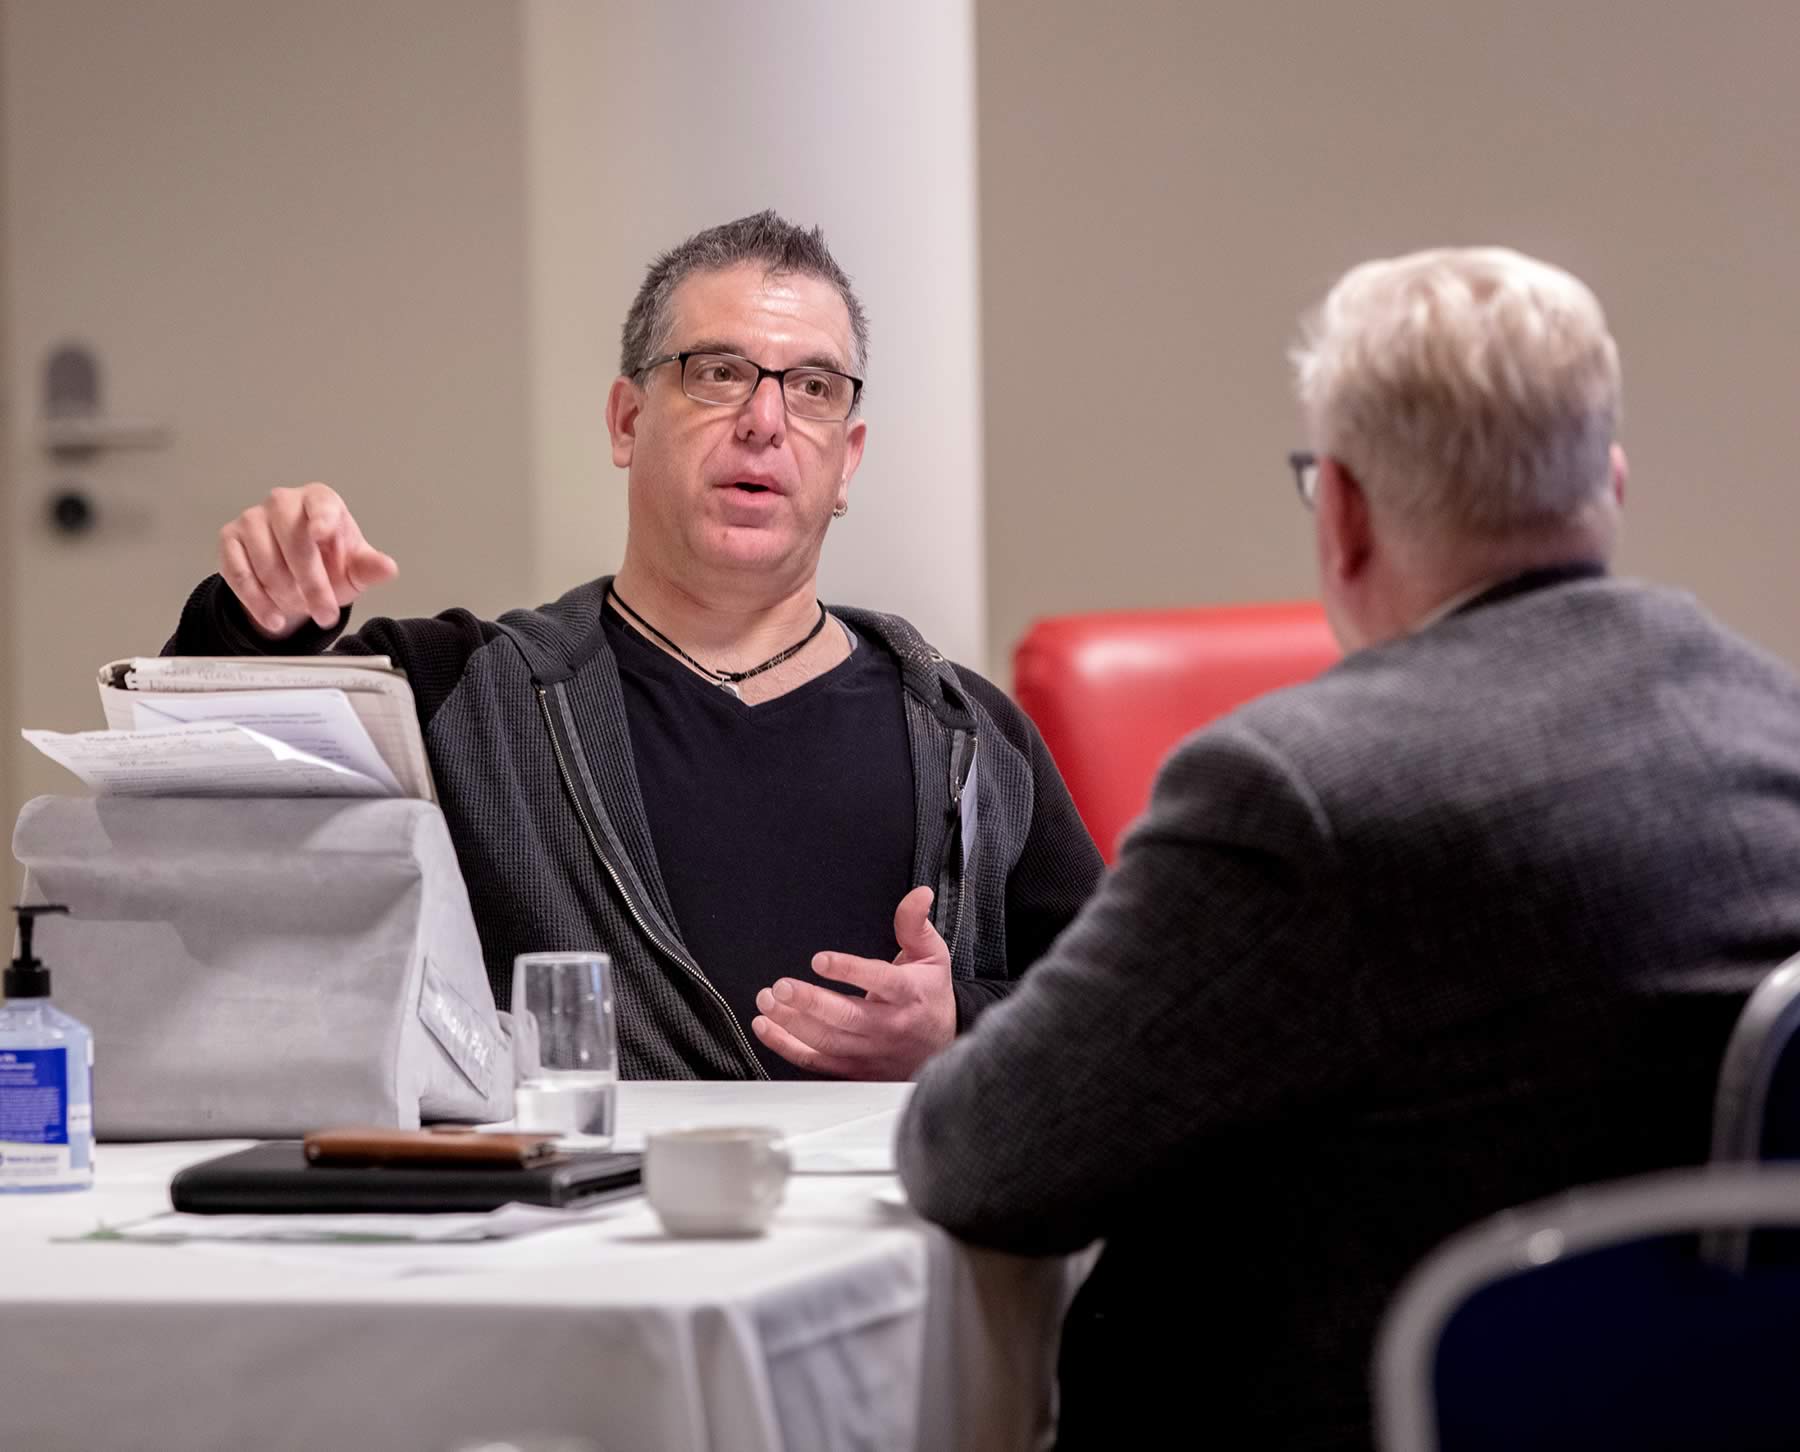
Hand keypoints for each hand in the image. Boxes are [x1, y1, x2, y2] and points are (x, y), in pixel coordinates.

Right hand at [218, 483, 397, 638]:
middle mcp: (283, 502)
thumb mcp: (354, 568)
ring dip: (286, 595)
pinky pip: (239, 574)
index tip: (322, 534)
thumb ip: (370, 567)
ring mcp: (252, 518)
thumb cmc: (329, 562)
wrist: (296, 574)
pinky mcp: (229, 539)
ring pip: (266, 563)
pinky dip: (257, 601)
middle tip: (326, 614)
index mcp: (319, 500)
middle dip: (313, 585)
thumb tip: (387, 569)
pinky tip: (274, 617)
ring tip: (302, 608)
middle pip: (295, 542)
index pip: (321, 506)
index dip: (322, 519)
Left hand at [752, 885, 955, 1080]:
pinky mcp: (854, 1069)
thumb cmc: (930, 995)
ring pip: (826, 1041)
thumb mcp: (931, 955)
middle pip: (846, 1017)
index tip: (819, 960)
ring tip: (767, 1000)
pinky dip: (787, 1047)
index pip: (879, 981)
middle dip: (809, 1002)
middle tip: (780, 986)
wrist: (941, 1047)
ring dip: (791, 1023)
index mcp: (908, 993)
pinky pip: (816, 1061)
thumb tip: (919, 894)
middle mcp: (889, 1025)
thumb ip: (915, 924)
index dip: (849, 970)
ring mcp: (870, 1051)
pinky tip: (766, 1027)